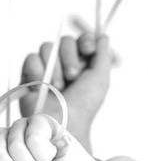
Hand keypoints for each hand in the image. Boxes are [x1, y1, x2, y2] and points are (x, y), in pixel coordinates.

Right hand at [20, 34, 111, 152]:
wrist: (64, 123)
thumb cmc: (84, 106)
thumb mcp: (100, 81)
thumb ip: (102, 57)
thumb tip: (104, 37)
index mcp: (83, 65)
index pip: (81, 40)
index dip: (84, 41)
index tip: (88, 50)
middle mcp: (65, 64)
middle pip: (64, 41)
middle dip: (70, 57)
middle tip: (73, 77)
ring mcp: (47, 68)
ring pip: (47, 47)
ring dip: (55, 68)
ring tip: (59, 87)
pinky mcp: (30, 73)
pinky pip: (31, 58)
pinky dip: (38, 72)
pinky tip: (43, 87)